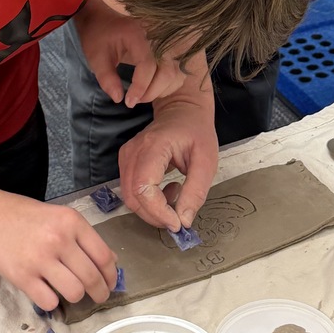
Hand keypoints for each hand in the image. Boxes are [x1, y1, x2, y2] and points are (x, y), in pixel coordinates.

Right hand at [0, 190, 117, 310]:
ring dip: (76, 297)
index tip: (111, 283)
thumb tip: (109, 260)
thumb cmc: (22, 214)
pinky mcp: (22, 277)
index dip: (111, 274)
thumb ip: (82, 236)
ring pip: (74, 292)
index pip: (103, 255)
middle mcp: (59, 239)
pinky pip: (49, 302)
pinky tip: (47, 292)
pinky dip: (51, 301)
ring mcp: (40, 259)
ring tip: (71, 292)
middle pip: (91, 277)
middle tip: (99, 297)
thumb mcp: (58, 216)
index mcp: (71, 221)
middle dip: (100, 293)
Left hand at [77, 0, 185, 106]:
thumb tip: (119, 99)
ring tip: (143, 95)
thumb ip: (107, 78)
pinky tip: (154, 87)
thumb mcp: (96, 57)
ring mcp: (164, 39)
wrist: (100, 14)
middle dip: (152, 91)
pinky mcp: (166, 45)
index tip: (128, 102)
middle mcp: (156, 35)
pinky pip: (176, 67)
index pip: (148, 64)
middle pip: (167, 69)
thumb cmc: (97, 35)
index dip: (141, 87)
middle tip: (134, 100)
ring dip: (162, 88)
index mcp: (137, 34)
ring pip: (176, 70)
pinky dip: (168, 82)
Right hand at [118, 68, 217, 231]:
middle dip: (155, 215)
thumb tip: (183, 221)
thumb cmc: (197, 131)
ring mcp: (126, 155)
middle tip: (179, 216)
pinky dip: (146, 200)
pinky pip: (130, 190)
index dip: (158, 211)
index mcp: (154, 146)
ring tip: (176, 194)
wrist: (183, 109)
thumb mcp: (206, 161)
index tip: (177, 223)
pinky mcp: (126, 160)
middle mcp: (134, 150)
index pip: (144, 187)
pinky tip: (165, 190)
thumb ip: (196, 192)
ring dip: (151, 208)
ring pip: (129, 196)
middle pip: (132, 196)